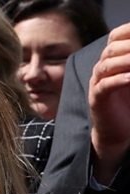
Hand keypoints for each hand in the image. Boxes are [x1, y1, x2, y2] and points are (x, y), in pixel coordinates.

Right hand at [89, 22, 129, 184]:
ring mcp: (97, 84)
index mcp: (111, 60)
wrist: (117, 132)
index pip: (115, 37)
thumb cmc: (129, 103)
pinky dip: (118, 80)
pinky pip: (105, 86)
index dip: (128, 31)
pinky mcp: (97, 100)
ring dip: (126, 60)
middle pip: (112, 49)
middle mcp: (101, 69)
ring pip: (106, 65)